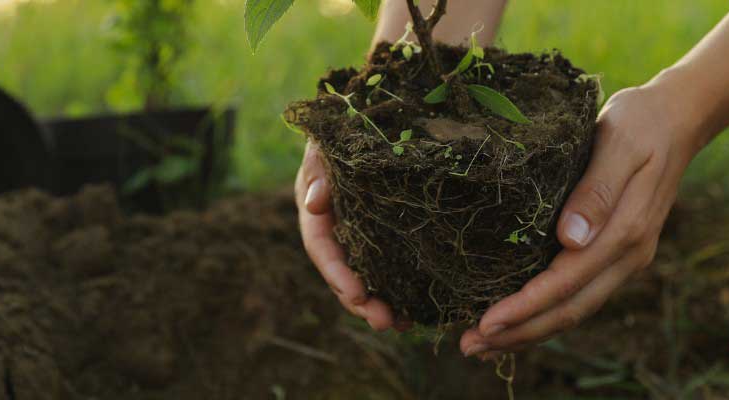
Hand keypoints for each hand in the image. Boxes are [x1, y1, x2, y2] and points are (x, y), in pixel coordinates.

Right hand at [297, 142, 400, 330]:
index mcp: (316, 210)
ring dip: (379, 305)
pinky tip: (416, 312)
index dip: (337, 274)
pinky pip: (385, 268)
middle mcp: (334, 229)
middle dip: (360, 302)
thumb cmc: (342, 131)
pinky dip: (397, 291)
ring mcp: (357, 235)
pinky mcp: (381, 236)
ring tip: (402, 326)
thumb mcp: (325, 145)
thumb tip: (312, 202)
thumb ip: (317, 170)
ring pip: (363, 277)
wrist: (366, 119)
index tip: (357, 294)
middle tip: (384, 322)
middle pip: (342, 273)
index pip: (321, 247)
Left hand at [458, 82, 713, 358]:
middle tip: (470, 346)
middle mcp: (628, 254)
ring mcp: (625, 258)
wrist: (676, 118)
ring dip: (529, 331)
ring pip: (574, 309)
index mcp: (625, 231)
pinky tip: (517, 318)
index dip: (525, 308)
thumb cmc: (639, 123)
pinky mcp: (616, 253)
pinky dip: (546, 313)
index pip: (566, 283)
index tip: (486, 322)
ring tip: (484, 343)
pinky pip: (579, 295)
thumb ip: (596, 191)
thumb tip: (570, 239)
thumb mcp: (616, 143)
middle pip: (569, 310)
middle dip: (519, 333)